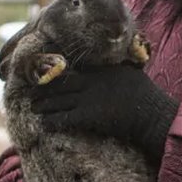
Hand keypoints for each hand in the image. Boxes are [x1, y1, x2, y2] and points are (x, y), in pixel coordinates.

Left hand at [31, 64, 178, 164]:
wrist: (151, 113)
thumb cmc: (146, 93)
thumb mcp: (131, 70)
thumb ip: (117, 64)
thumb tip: (113, 57)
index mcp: (100, 69)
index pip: (72, 67)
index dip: (56, 70)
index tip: (44, 71)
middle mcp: (91, 81)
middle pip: (60, 83)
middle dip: (44, 88)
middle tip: (30, 91)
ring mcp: (88, 98)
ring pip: (59, 100)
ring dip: (44, 105)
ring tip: (33, 108)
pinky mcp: (89, 116)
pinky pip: (65, 118)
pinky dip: (52, 121)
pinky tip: (44, 124)